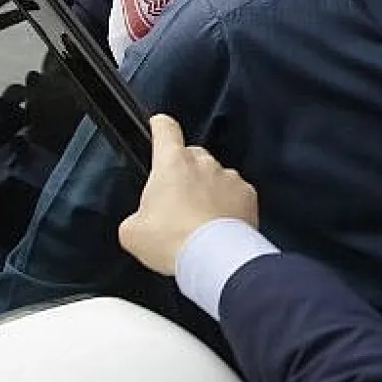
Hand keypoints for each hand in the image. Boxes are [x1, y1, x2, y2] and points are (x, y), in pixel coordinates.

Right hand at [118, 115, 258, 275]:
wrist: (214, 257)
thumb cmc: (173, 240)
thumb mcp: (132, 232)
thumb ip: (136, 216)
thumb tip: (142, 222)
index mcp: (172, 163)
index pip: (165, 130)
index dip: (160, 126)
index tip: (159, 124)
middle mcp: (204, 163)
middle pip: (192, 156)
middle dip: (184, 172)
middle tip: (176, 201)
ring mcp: (229, 177)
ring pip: (215, 176)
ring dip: (208, 191)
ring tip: (199, 220)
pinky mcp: (248, 194)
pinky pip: (235, 194)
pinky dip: (228, 205)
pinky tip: (219, 225)